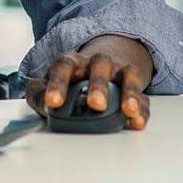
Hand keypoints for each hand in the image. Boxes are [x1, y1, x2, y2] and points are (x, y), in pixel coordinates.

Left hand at [24, 34, 154, 129]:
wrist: (100, 68)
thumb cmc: (71, 83)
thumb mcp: (52, 85)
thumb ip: (39, 94)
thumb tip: (40, 103)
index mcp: (72, 62)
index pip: (63, 67)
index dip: (57, 84)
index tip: (52, 102)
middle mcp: (96, 62)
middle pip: (98, 67)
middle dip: (98, 86)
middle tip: (96, 104)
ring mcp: (118, 71)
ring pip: (126, 75)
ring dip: (128, 92)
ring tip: (128, 110)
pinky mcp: (134, 83)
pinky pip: (142, 95)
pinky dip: (142, 108)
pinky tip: (138, 121)